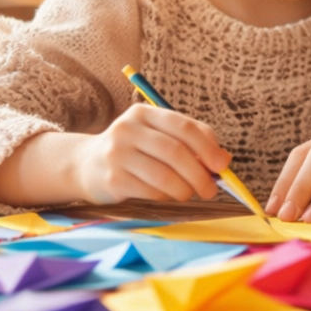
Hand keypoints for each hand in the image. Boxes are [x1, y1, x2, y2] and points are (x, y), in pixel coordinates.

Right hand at [75, 102, 230, 203]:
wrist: (86, 165)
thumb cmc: (135, 151)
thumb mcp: (159, 136)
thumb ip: (192, 141)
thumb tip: (224, 160)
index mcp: (144, 113)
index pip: (184, 127)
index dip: (208, 147)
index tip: (222, 165)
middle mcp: (128, 129)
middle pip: (175, 152)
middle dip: (199, 174)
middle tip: (210, 190)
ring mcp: (117, 153)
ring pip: (164, 175)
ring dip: (184, 189)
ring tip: (188, 194)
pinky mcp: (112, 179)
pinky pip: (149, 191)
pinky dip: (165, 197)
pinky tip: (165, 196)